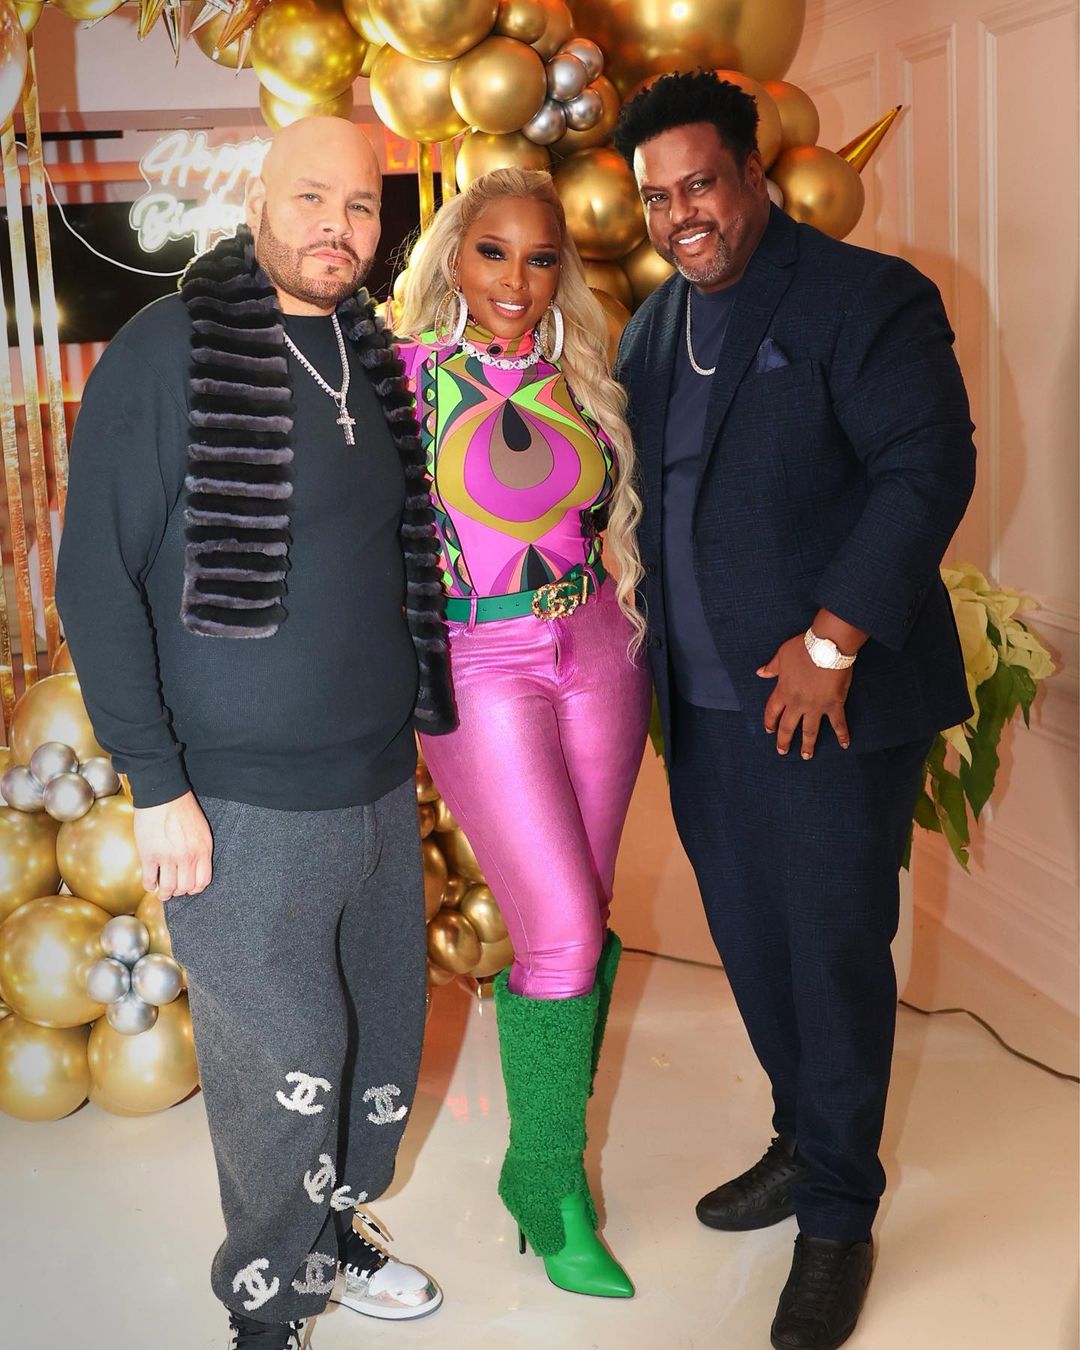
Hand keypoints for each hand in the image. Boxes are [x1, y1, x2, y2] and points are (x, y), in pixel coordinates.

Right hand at [133, 792, 213, 900]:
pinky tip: (150, 883)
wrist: (163, 795)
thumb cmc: (183, 809)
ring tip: (162, 891)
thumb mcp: (201, 830)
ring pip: (168, 888)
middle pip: (186, 888)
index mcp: (203, 850)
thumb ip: (200, 850)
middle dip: (180, 892)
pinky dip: (150, 886)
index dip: (195, 888)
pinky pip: (150, 880)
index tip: (189, 887)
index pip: (203, 881)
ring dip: (164, 893)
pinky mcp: (149, 855)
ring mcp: (168, 857)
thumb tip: (193, 868)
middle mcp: (187, 857)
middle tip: (174, 890)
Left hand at [757, 634, 852, 758]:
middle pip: (788, 726)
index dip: (769, 722)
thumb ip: (772, 667)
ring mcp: (816, 706)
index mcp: (783, 691)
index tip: (769, 731)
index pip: (772, 711)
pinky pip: (838, 723)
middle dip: (784, 740)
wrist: (826, 647)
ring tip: (806, 756)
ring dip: (808, 744)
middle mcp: (797, 703)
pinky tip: (845, 745)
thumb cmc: (803, 648)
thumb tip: (760, 672)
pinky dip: (842, 735)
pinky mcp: (833, 705)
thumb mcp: (782, 655)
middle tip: (782, 751)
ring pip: (810, 730)